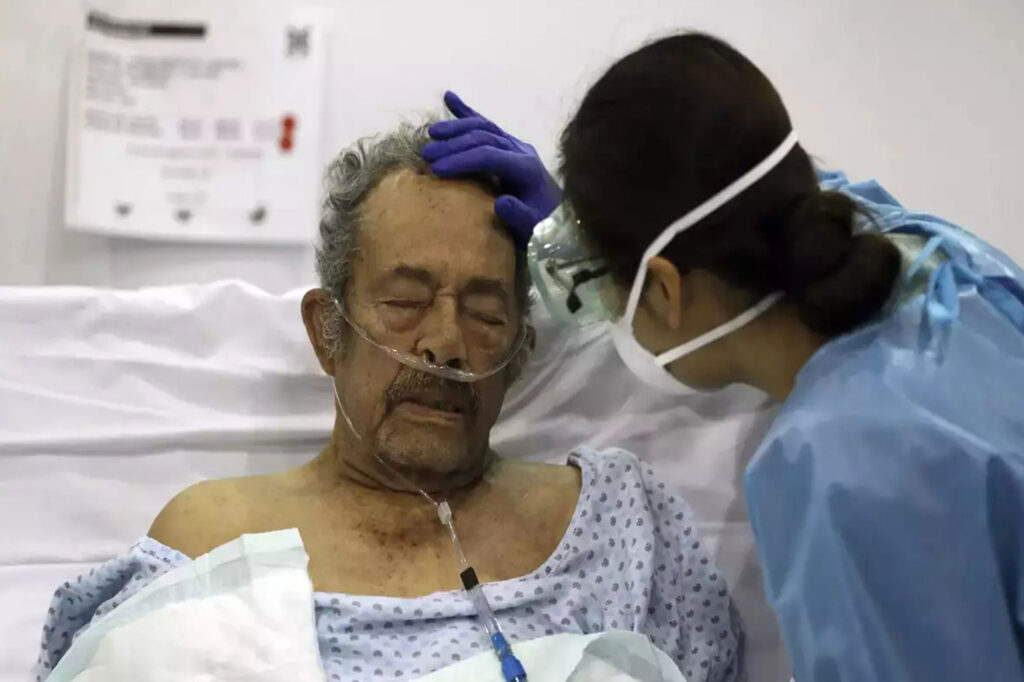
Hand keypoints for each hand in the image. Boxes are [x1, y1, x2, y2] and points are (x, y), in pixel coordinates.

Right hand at [423, 91, 561, 248]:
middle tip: (426, 155)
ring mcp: (515, 145)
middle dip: (454, 144)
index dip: (462, 160)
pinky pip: (486, 125)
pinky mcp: (509, 145)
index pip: (490, 156)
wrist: (557, 220)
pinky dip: (466, 112)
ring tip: (431, 134)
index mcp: (526, 168)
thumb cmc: (542, 226)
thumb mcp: (533, 228)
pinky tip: (449, 97)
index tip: (437, 170)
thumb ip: (520, 216)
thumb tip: (501, 203)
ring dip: (456, 128)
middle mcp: (521, 150)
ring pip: (483, 127)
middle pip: (484, 138)